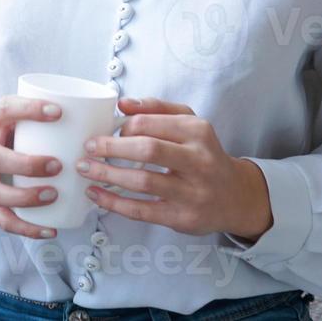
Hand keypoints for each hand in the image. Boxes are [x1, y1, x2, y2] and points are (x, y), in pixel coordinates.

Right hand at [0, 96, 68, 238]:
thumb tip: (77, 126)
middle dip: (27, 165)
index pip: (4, 109)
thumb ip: (26, 119)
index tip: (57, 111)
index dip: (30, 109)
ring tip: (53, 196)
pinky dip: (24, 228)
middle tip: (57, 165)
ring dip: (24, 199)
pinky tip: (48, 230)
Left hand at [74, 96, 272, 240]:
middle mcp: (198, 161)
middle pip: (147, 150)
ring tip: (85, 169)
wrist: (235, 196)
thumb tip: (122, 103)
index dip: (123, 127)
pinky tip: (96, 194)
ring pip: (142, 182)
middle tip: (88, 148)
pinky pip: (142, 210)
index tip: (107, 130)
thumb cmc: (203, 154)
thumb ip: (156, 108)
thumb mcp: (189, 123)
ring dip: (107, 175)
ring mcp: (191, 192)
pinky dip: (114, 203)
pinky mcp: (182, 217)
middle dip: (111, 148)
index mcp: (197, 132)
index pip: (151, 123)